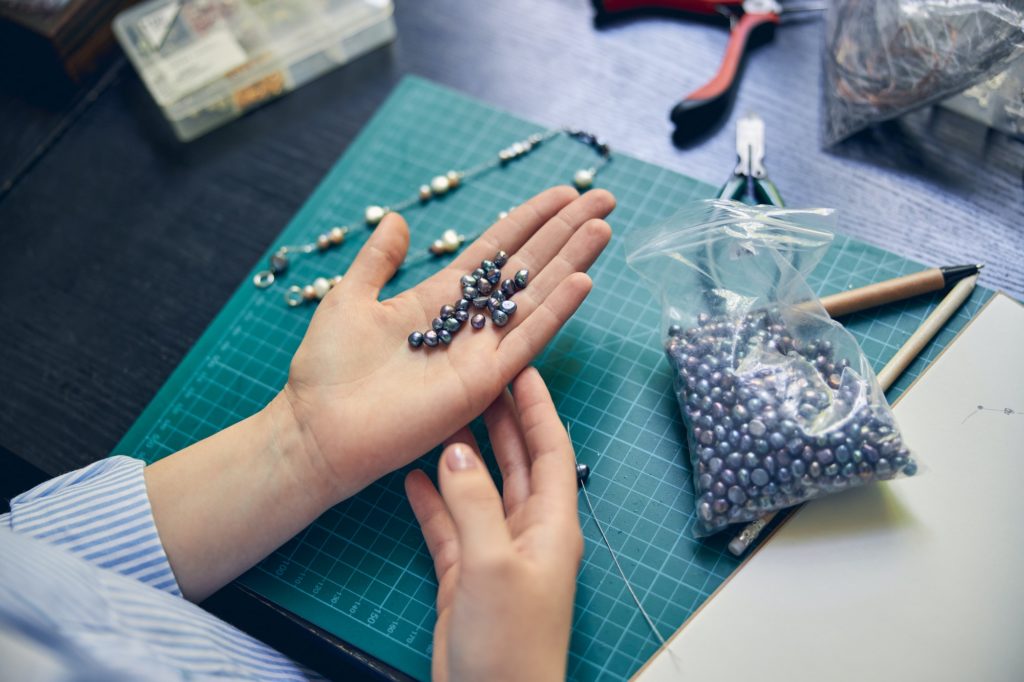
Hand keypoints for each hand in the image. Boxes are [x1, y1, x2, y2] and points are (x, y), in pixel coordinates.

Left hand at [281, 186, 613, 503]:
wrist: (318, 429)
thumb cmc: (328, 369)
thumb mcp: (350, 297)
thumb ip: (378, 260)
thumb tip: (396, 220)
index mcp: (440, 299)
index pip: (496, 250)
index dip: (530, 220)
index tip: (563, 193)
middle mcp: (469, 323)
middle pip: (528, 269)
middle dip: (566, 232)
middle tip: (604, 198)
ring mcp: (480, 352)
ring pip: (537, 298)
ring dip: (572, 262)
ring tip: (603, 227)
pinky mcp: (483, 382)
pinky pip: (526, 340)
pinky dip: (556, 311)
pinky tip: (583, 280)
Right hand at [405, 367, 583, 681]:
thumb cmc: (509, 641)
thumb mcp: (491, 563)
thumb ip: (473, 502)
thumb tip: (457, 449)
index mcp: (552, 524)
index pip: (551, 450)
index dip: (538, 407)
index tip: (522, 368)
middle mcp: (528, 531)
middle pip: (517, 462)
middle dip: (500, 421)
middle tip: (477, 380)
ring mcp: (496, 552)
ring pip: (480, 489)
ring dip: (464, 454)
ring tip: (441, 416)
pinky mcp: (466, 574)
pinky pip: (450, 524)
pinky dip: (433, 498)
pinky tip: (413, 474)